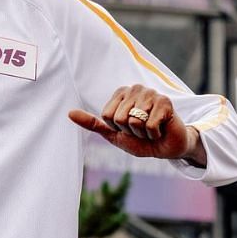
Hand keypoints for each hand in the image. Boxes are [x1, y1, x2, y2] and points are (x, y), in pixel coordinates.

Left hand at [68, 85, 204, 164]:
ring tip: (151, 129)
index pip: (107, 116)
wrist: (166, 148)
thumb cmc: (140, 139)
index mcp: (120, 94)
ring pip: (135, 121)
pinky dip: (154, 134)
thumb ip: (92, 123)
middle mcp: (135, 89)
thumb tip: (69, 113)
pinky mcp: (165, 102)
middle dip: (131, 130)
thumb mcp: (113, 133)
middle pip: (120, 118)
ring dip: (143, 133)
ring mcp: (151, 94)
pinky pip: (150, 125)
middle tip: (141, 129)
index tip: (128, 128)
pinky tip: (160, 129)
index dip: (117, 128)